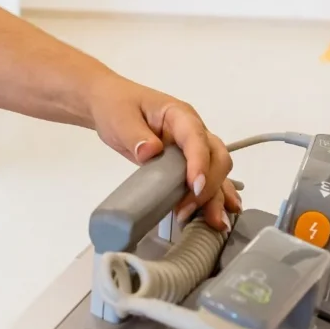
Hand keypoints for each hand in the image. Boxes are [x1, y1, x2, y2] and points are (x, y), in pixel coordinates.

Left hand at [87, 76, 242, 230]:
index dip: (199, 163)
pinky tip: (218, 216)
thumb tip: (150, 152)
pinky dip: (214, 197)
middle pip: (216, 157)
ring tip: (214, 222)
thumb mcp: (120, 117)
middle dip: (209, 186)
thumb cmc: (117, 106)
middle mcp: (193, 131)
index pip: (197, 138)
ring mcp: (192, 149)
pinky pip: (207, 180)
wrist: (111, 106)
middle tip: (186, 209)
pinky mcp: (186, 164)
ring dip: (216, 197)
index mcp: (180, 115)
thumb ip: (134, 134)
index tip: (195, 186)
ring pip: (217, 172)